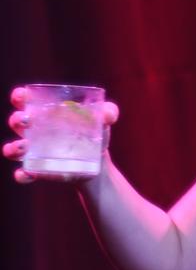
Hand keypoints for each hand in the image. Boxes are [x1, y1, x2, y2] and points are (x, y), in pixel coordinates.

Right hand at [4, 86, 119, 183]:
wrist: (97, 161)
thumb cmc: (94, 132)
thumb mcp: (103, 119)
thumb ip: (109, 112)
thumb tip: (107, 115)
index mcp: (46, 112)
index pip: (26, 100)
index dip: (20, 96)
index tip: (21, 96)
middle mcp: (35, 130)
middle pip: (17, 121)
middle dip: (17, 119)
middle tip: (27, 120)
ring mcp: (34, 151)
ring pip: (13, 148)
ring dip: (13, 147)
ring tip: (24, 147)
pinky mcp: (38, 170)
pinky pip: (23, 173)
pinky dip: (23, 174)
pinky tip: (28, 174)